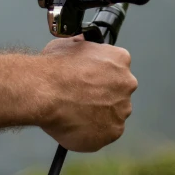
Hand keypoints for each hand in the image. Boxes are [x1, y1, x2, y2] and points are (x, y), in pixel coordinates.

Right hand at [37, 36, 137, 152]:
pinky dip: (93, 132)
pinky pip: (105, 133)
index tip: (88, 81)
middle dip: (103, 96)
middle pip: (118, 92)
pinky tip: (76, 125)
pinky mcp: (113, 131)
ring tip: (76, 113)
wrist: (46, 91)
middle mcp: (127, 83)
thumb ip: (83, 45)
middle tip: (82, 99)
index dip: (101, 75)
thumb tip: (82, 42)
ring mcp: (122, 109)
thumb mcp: (70, 43)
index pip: (117, 68)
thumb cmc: (55, 67)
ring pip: (113, 114)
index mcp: (121, 59)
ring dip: (99, 115)